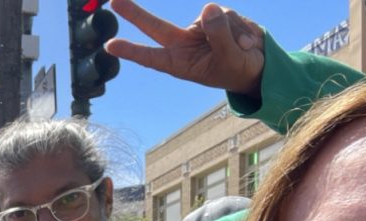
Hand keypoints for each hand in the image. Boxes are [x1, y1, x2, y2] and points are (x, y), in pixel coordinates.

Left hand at [107, 0, 264, 97]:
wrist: (255, 65)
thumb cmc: (236, 70)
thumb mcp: (230, 59)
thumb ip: (220, 35)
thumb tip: (208, 7)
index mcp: (179, 63)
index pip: (151, 57)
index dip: (132, 51)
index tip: (110, 46)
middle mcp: (183, 44)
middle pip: (155, 26)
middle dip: (135, 13)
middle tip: (114, 1)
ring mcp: (197, 28)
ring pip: (211, 17)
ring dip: (232, 32)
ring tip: (242, 48)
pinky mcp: (213, 16)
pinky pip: (225, 13)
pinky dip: (240, 27)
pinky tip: (246, 41)